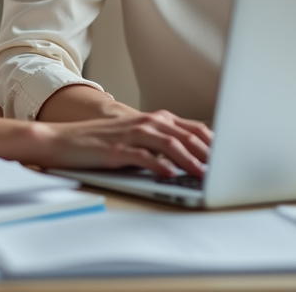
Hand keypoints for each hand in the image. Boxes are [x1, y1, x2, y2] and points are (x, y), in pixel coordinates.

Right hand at [32, 110, 211, 176]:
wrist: (64, 139)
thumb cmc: (101, 142)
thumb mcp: (136, 138)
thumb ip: (162, 144)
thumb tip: (194, 159)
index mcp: (154, 120)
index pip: (193, 129)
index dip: (214, 144)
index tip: (232, 158)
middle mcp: (146, 123)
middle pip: (185, 135)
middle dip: (208, 153)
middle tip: (226, 169)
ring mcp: (131, 134)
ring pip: (168, 144)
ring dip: (189, 160)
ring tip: (204, 174)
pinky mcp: (116, 149)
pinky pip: (142, 156)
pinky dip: (159, 166)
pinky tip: (170, 175)